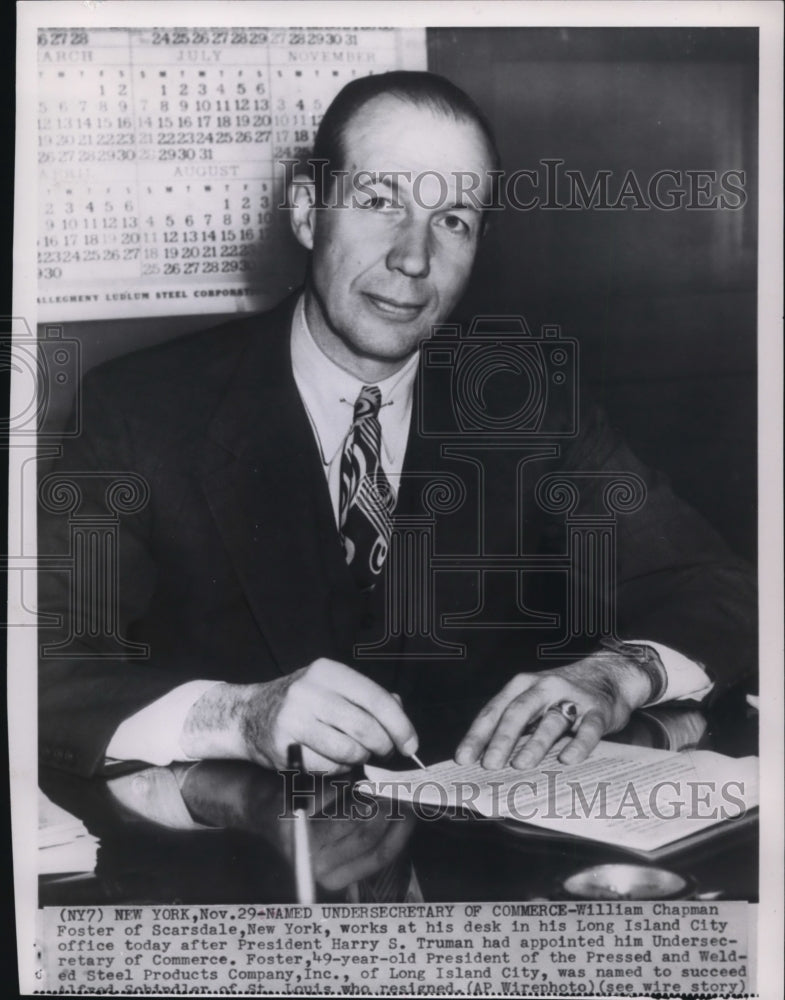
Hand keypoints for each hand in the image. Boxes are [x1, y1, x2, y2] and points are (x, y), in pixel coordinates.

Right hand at [180, 659, 417, 772]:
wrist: (249, 715)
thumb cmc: (301, 703)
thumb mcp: (332, 688)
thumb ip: (367, 698)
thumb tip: (400, 714)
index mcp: (328, 671)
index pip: (375, 698)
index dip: (399, 724)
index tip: (410, 743)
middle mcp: (309, 690)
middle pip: (365, 727)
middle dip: (382, 746)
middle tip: (383, 752)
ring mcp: (294, 717)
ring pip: (348, 750)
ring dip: (360, 758)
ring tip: (355, 753)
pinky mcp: (283, 744)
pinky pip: (326, 766)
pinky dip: (338, 769)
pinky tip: (332, 759)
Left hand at [455, 651, 653, 770]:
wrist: (609, 674)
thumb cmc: (562, 694)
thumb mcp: (534, 699)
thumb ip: (516, 723)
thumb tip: (487, 759)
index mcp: (523, 685)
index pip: (495, 710)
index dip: (478, 734)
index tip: (463, 758)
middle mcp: (545, 687)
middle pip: (518, 712)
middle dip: (502, 739)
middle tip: (490, 764)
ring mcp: (572, 698)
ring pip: (551, 721)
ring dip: (534, 744)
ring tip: (520, 765)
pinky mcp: (598, 711)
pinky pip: (588, 729)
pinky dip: (578, 745)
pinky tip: (567, 760)